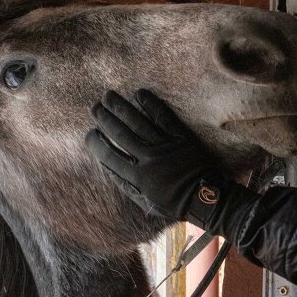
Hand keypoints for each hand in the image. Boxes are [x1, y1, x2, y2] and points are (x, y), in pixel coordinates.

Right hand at [85, 89, 232, 229]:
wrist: (206, 198)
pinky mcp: (182, 137)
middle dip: (105, 119)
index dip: (97, 143)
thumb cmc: (175, 203)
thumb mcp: (147, 203)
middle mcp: (149, 159)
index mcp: (139, 178)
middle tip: (95, 107)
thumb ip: (126, 187)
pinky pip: (163, 116)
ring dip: (121, 107)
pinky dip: (151, 103)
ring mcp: (166, 146)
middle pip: (121, 134)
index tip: (90, 133)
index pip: (110, 156)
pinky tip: (139, 93)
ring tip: (108, 96)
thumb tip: (107, 168)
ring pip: (138, 122)